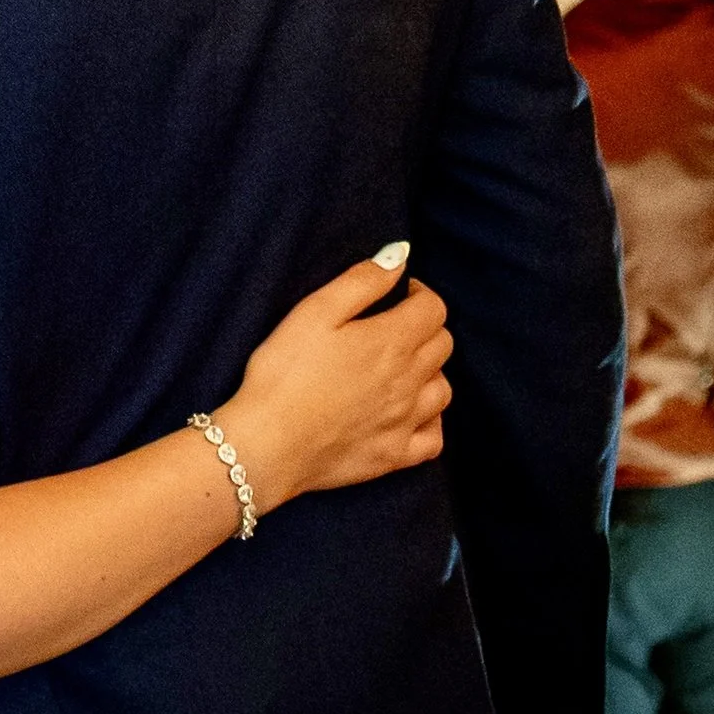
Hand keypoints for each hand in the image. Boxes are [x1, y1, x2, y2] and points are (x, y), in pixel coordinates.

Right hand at [221, 256, 451, 514]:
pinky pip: (435, 438)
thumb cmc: (285, 372)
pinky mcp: (394, 457)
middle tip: (393, 325)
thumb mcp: (315, 311)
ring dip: (429, 371)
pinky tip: (411, 413)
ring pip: (444, 389)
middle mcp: (409, 382)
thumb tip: (399, 256)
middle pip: (442, 345)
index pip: (433, 309)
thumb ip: (361, 281)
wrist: (269, 443)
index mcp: (392, 342)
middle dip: (424, 327)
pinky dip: (431, 420)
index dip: (418, 293)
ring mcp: (405, 423)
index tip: (398, 293)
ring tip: (400, 367)